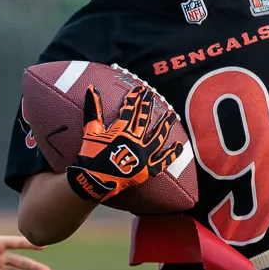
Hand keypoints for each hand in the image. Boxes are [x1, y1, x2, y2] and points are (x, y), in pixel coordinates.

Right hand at [66, 78, 179, 202]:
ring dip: (165, 124)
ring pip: (158, 137)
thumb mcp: (90, 130)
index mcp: (121, 131)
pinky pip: (163, 162)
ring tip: (172, 114)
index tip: (140, 89)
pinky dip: (172, 154)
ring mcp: (143, 156)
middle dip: (148, 104)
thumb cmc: (89, 155)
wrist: (92, 181)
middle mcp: (135, 141)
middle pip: (144, 119)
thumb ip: (93, 109)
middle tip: (152, 94)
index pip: (131, 110)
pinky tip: (179, 145)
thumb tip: (91, 88)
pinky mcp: (147, 170)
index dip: (135, 97)